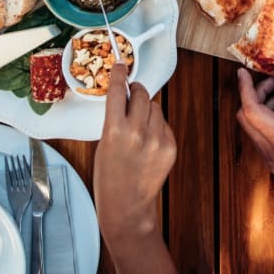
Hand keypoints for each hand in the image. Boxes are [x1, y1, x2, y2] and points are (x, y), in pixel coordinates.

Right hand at [94, 65, 176, 247]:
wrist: (127, 208)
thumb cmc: (109, 178)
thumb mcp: (103, 144)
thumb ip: (115, 119)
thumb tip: (126, 96)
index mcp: (115, 131)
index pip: (119, 91)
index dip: (120, 74)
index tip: (121, 65)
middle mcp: (138, 132)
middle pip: (142, 94)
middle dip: (136, 92)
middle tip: (131, 95)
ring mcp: (157, 139)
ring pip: (155, 107)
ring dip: (147, 110)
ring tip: (137, 127)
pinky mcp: (170, 146)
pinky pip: (164, 123)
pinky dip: (156, 126)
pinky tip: (147, 142)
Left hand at [236, 67, 273, 213]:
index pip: (251, 110)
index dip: (245, 88)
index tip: (243, 72)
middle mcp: (272, 152)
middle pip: (248, 117)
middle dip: (258, 95)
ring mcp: (272, 161)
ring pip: (255, 128)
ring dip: (269, 109)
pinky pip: (264, 139)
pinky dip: (273, 123)